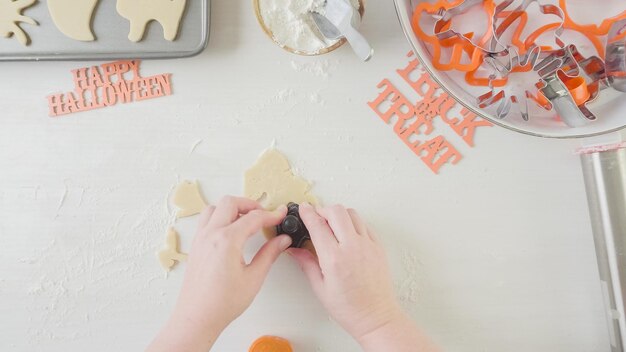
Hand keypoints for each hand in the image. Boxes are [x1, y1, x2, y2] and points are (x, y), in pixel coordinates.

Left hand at [148, 196, 290, 351]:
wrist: (197, 318)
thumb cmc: (222, 303)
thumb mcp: (254, 278)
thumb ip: (269, 254)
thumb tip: (282, 240)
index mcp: (227, 240)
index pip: (253, 217)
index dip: (271, 215)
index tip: (281, 215)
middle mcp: (210, 235)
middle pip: (230, 203)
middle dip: (250, 205)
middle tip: (264, 215)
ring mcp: (200, 239)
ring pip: (214, 208)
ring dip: (232, 209)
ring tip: (247, 220)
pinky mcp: (195, 246)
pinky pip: (206, 221)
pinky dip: (220, 218)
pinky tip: (231, 231)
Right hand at [288, 204, 438, 351]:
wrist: (376, 317)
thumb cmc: (349, 308)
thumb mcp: (320, 288)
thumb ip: (307, 264)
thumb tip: (294, 250)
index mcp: (334, 259)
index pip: (317, 225)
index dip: (307, 213)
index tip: (303, 209)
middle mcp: (352, 247)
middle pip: (337, 211)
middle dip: (323, 209)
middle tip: (316, 217)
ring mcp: (368, 245)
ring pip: (352, 213)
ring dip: (339, 215)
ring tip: (332, 226)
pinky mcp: (378, 247)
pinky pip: (365, 225)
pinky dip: (353, 224)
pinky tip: (347, 235)